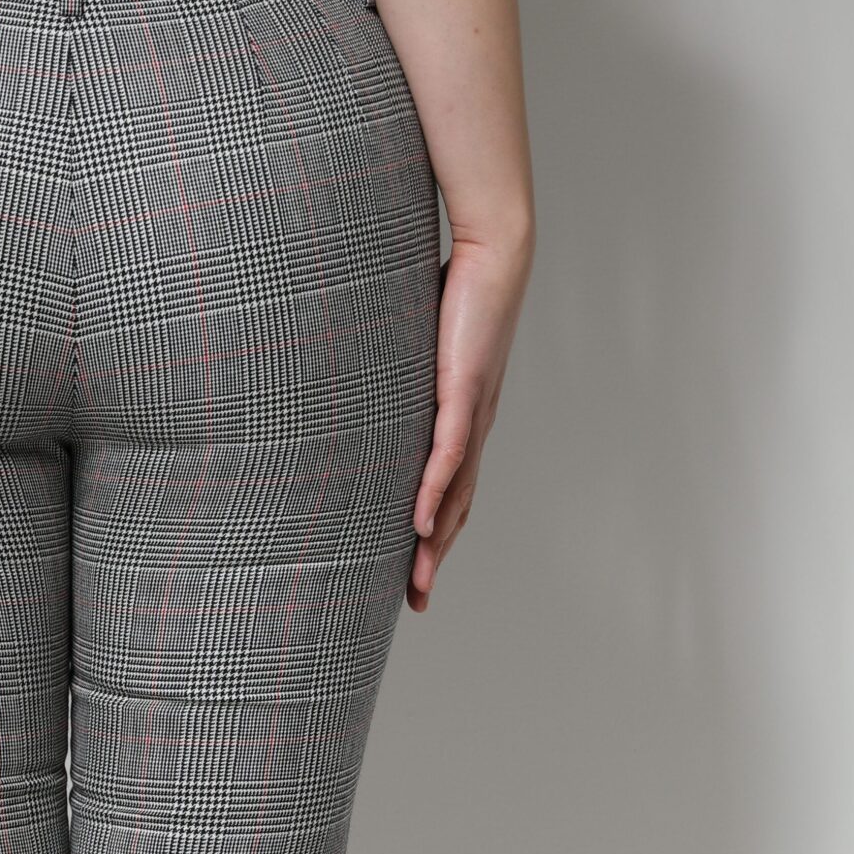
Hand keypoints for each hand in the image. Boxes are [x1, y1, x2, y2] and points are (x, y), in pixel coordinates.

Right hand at [409, 228, 532, 613]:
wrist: (497, 252)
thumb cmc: (456, 286)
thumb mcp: (415, 342)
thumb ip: (396, 369)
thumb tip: (356, 375)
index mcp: (464, 418)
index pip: (451, 488)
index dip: (435, 534)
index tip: (415, 570)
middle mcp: (474, 425)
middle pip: (455, 507)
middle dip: (434, 558)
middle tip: (414, 601)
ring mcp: (472, 413)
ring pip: (454, 494)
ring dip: (434, 543)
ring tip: (416, 581)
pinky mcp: (464, 391)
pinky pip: (447, 455)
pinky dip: (433, 493)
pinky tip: (418, 525)